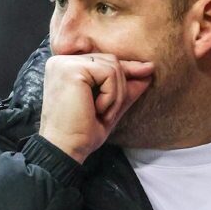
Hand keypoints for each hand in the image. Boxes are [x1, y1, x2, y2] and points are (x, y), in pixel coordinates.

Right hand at [38, 53, 153, 163]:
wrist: (65, 149)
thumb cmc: (82, 132)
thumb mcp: (109, 105)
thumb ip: (125, 86)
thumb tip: (149, 69)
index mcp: (66, 68)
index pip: (103, 60)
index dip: (126, 70)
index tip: (148, 70)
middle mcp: (61, 61)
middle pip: (111, 60)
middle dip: (120, 88)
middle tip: (107, 114)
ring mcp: (64, 64)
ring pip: (113, 66)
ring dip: (116, 94)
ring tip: (102, 114)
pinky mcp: (72, 70)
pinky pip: (109, 73)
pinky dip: (111, 95)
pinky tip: (98, 110)